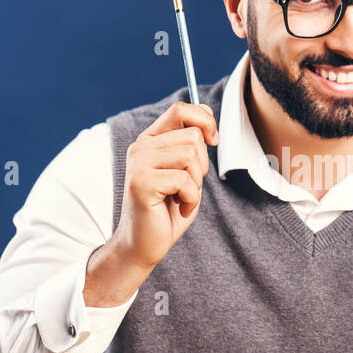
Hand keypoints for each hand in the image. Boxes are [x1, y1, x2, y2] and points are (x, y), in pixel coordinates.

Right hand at [109, 101, 218, 272]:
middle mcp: (141, 147)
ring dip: (196, 183)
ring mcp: (138, 163)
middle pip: (192, 135)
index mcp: (151, 140)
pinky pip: (184, 180)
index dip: (205, 121)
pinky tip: (178, 207)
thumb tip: (206, 114)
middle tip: (187, 186)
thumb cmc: (167, 209)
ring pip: (190, 155)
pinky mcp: (140, 183)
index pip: (181, 109)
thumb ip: (192, 142)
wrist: (144, 244)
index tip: (213, 141)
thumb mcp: (187, 170)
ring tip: (181, 197)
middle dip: (202, 165)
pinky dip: (191, 199)